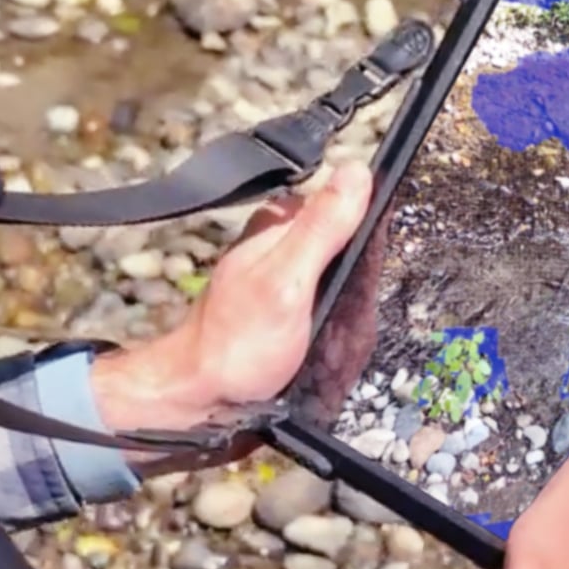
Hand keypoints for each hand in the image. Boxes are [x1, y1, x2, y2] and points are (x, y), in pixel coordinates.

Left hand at [90, 162, 372, 462]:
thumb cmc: (238, 343)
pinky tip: (319, 354)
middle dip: (356, 298)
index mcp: (280, 224)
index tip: (358, 289)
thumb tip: (358, 169)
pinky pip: (332, 317)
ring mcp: (285, 277)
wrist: (199, 399)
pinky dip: (334, 338)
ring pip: (345, 291)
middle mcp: (282, 244)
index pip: (351, 212)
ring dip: (346, 323)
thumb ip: (322, 228)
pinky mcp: (287, 308)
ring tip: (321, 347)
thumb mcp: (286, 281)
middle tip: (332, 329)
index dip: (368, 252)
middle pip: (352, 258)